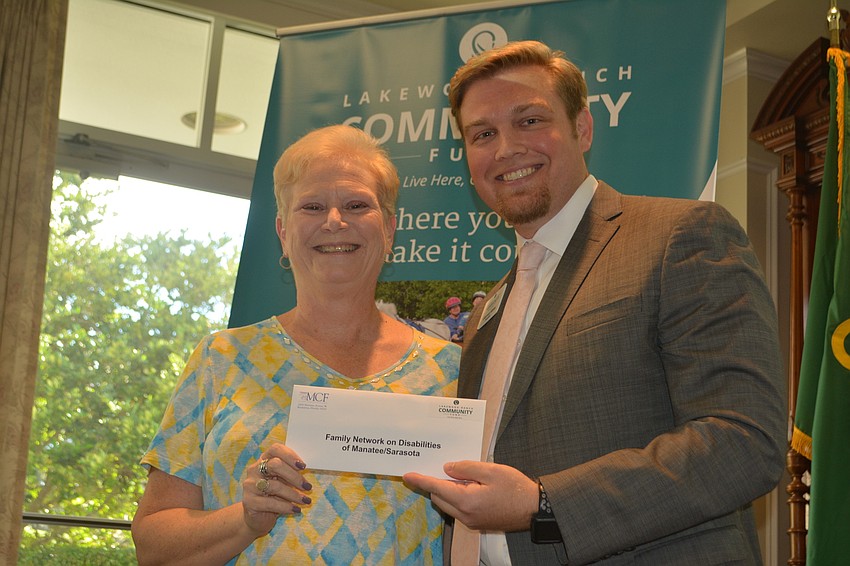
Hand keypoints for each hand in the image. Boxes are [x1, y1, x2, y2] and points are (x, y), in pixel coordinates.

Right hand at [241, 444, 312, 534]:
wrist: (257, 518)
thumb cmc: (274, 496)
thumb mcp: (284, 482)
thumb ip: (292, 473)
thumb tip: (309, 469)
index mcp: (264, 460)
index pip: (275, 449)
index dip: (290, 455)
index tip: (303, 466)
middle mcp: (254, 470)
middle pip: (275, 465)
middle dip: (294, 476)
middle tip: (308, 486)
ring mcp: (250, 485)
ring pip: (274, 486)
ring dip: (294, 494)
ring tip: (306, 500)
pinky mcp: (249, 502)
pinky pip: (270, 503)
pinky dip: (286, 506)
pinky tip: (296, 510)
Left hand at [403, 461, 537, 531]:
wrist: (535, 509)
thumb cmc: (515, 488)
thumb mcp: (490, 470)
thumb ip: (465, 468)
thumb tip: (447, 469)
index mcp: (466, 501)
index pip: (436, 488)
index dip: (421, 480)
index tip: (407, 475)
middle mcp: (465, 514)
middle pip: (439, 497)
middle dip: (437, 482)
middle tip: (445, 467)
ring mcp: (471, 521)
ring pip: (449, 503)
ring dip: (449, 490)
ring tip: (462, 474)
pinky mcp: (478, 522)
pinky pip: (459, 508)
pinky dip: (458, 496)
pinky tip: (471, 485)